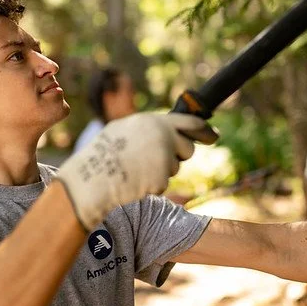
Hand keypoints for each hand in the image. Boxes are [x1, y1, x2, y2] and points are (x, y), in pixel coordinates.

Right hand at [57, 113, 208, 230]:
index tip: (214, 135)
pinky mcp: (161, 177)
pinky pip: (164, 182)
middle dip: (180, 155)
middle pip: (188, 147)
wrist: (92, 178)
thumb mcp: (125, 130)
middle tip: (165, 160)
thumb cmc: (103, 155)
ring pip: (175, 167)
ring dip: (162, 171)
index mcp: (153, 121)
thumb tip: (170, 132)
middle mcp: (162, 136)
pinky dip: (152, 184)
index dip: (204, 130)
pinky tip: (135, 181)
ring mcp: (163, 157)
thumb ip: (149, 130)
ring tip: (136, 169)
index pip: (189, 122)